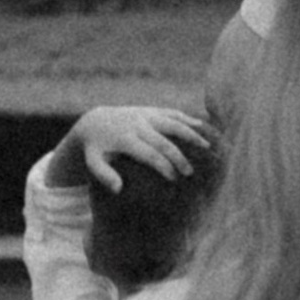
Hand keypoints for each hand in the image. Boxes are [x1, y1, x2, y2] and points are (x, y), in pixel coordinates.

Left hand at [60, 105, 208, 195]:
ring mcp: (146, 115)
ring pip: (173, 122)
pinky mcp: (151, 110)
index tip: (174, 179)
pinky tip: (202, 126)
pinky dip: (188, 119)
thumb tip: (118, 189)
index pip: (149, 153)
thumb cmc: (96, 148)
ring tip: (207, 146)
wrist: (94, 121)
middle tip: (191, 172)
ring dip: (191, 134)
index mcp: (125, 138)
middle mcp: (138, 124)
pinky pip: (172, 113)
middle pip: (164, 140)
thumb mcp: (92, 162)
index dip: (163, 166)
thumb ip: (103, 175)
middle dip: (179, 156)